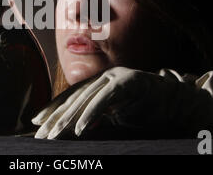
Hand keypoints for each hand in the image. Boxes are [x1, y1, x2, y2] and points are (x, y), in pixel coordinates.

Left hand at [32, 67, 212, 138]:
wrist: (175, 102)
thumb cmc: (143, 110)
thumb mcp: (114, 114)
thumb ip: (95, 116)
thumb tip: (72, 127)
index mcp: (98, 82)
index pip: (71, 95)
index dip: (52, 108)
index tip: (37, 122)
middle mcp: (103, 77)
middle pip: (74, 97)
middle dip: (55, 117)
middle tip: (41, 134)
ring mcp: (115, 77)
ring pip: (86, 98)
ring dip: (69, 118)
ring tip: (55, 134)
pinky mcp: (127, 82)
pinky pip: (105, 99)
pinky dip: (92, 114)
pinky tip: (80, 128)